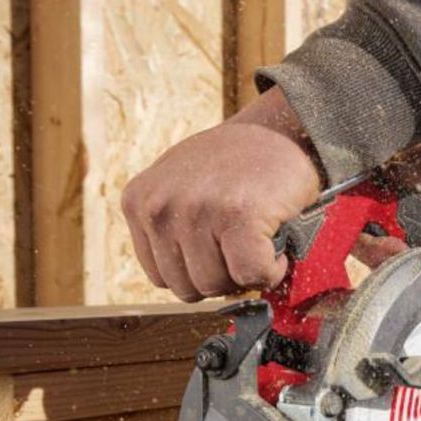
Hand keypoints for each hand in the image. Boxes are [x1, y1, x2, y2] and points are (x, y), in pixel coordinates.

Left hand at [121, 87, 320, 300]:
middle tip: (242, 245)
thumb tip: (182, 281)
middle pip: (187, 288)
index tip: (220, 248)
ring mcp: (197, 210)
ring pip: (217, 286)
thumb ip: (170, 227)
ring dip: (246, 273)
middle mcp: (160, 206)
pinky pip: (253, 275)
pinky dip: (272, 270)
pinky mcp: (238, 216)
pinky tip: (274, 244)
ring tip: (257, 239)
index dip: (198, 271)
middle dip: (221, 276)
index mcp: (139, 201)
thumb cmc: (237, 166)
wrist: (281, 132)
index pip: (161, 277)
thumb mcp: (183, 187)